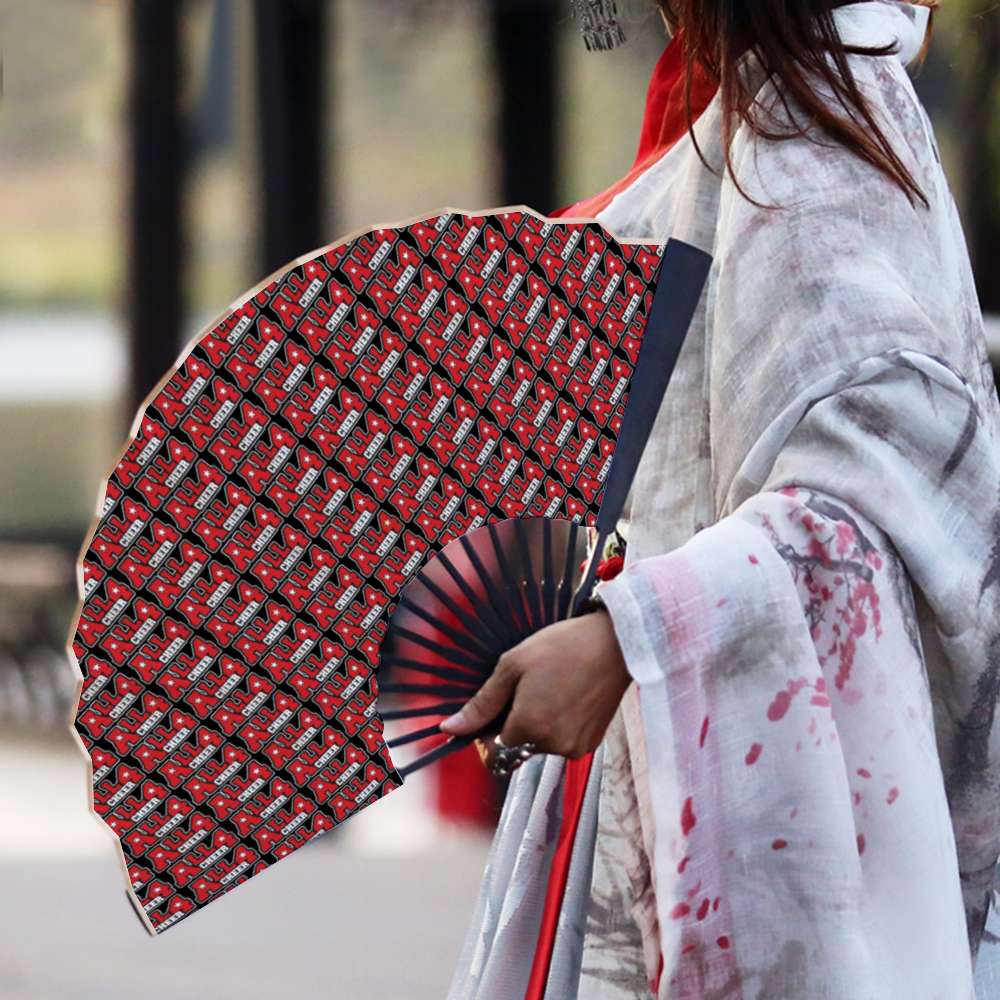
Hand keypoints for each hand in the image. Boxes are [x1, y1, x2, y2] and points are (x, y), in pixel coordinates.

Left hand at [438, 607, 631, 769]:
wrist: (616, 644)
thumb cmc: (562, 647)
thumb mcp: (513, 666)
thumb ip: (482, 703)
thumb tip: (450, 729)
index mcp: (529, 727)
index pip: (492, 752)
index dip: (486, 734)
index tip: (493, 710)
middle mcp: (552, 746)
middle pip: (515, 748)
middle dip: (512, 725)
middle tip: (524, 689)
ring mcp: (574, 748)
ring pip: (537, 746)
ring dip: (535, 725)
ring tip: (549, 688)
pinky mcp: (590, 744)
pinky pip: (560, 742)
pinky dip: (556, 726)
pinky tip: (566, 697)